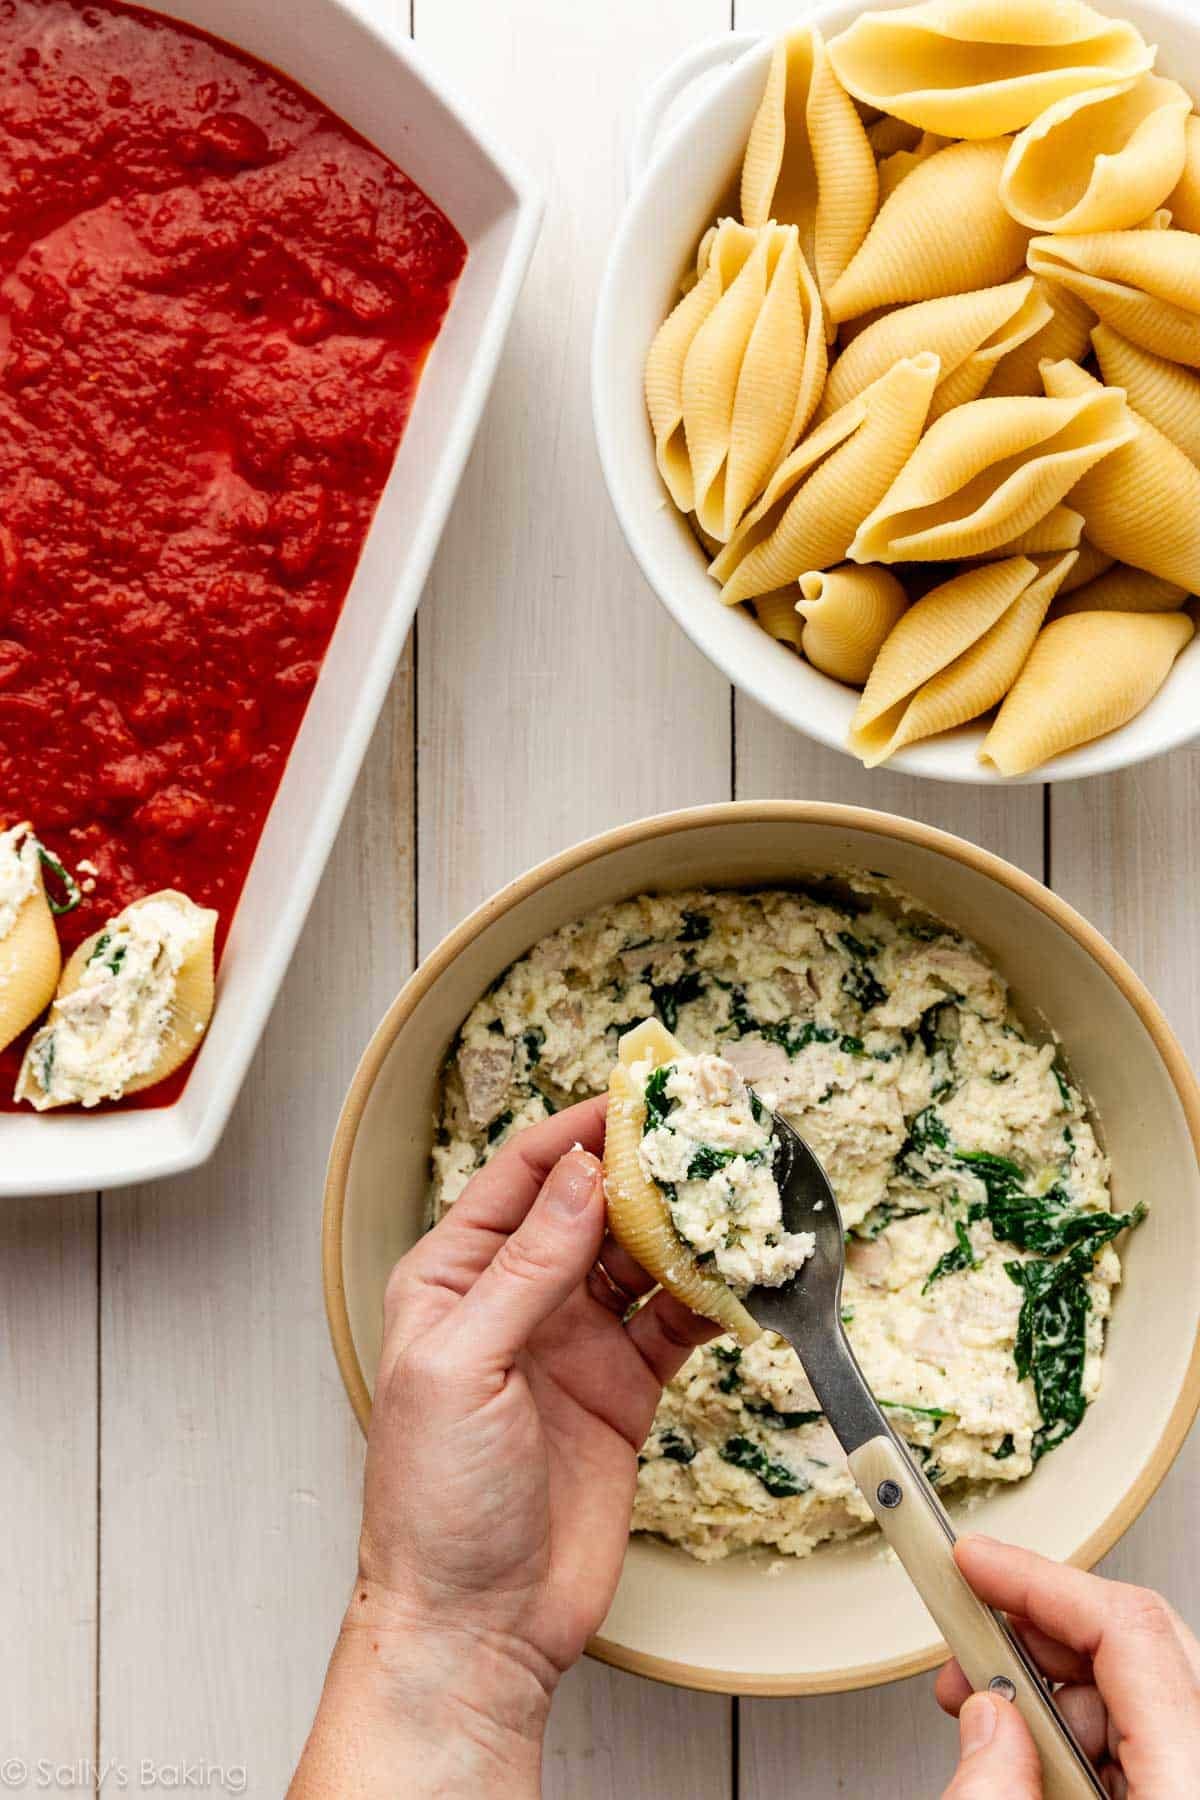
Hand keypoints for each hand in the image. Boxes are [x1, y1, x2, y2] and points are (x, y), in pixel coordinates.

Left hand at [292, 1099, 714, 1797]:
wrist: (477, 1625)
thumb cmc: (434, 1505)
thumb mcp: (465, 1366)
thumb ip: (527, 1268)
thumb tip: (578, 1176)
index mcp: (453, 1279)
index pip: (522, 1177)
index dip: (578, 1132)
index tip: (634, 1098)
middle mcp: (515, 1299)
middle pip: (589, 1207)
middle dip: (644, 1168)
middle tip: (702, 1134)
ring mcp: (573, 1343)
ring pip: (639, 1259)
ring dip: (683, 1227)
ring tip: (732, 1194)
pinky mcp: (622, 1390)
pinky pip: (674, 1323)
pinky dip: (709, 1298)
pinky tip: (739, 1278)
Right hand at [939, 1535, 1199, 1796]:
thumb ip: (1000, 1784)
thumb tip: (987, 1715)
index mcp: (1189, 1782)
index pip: (1127, 1628)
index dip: (1036, 1580)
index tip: (973, 1561)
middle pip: (1137, 1643)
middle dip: (1037, 1637)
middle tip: (970, 1652)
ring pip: (1140, 1686)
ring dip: (1056, 1693)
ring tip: (998, 1730)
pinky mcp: (1188, 1792)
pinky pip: (1151, 1732)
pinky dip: (1087, 1733)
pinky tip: (1041, 1763)